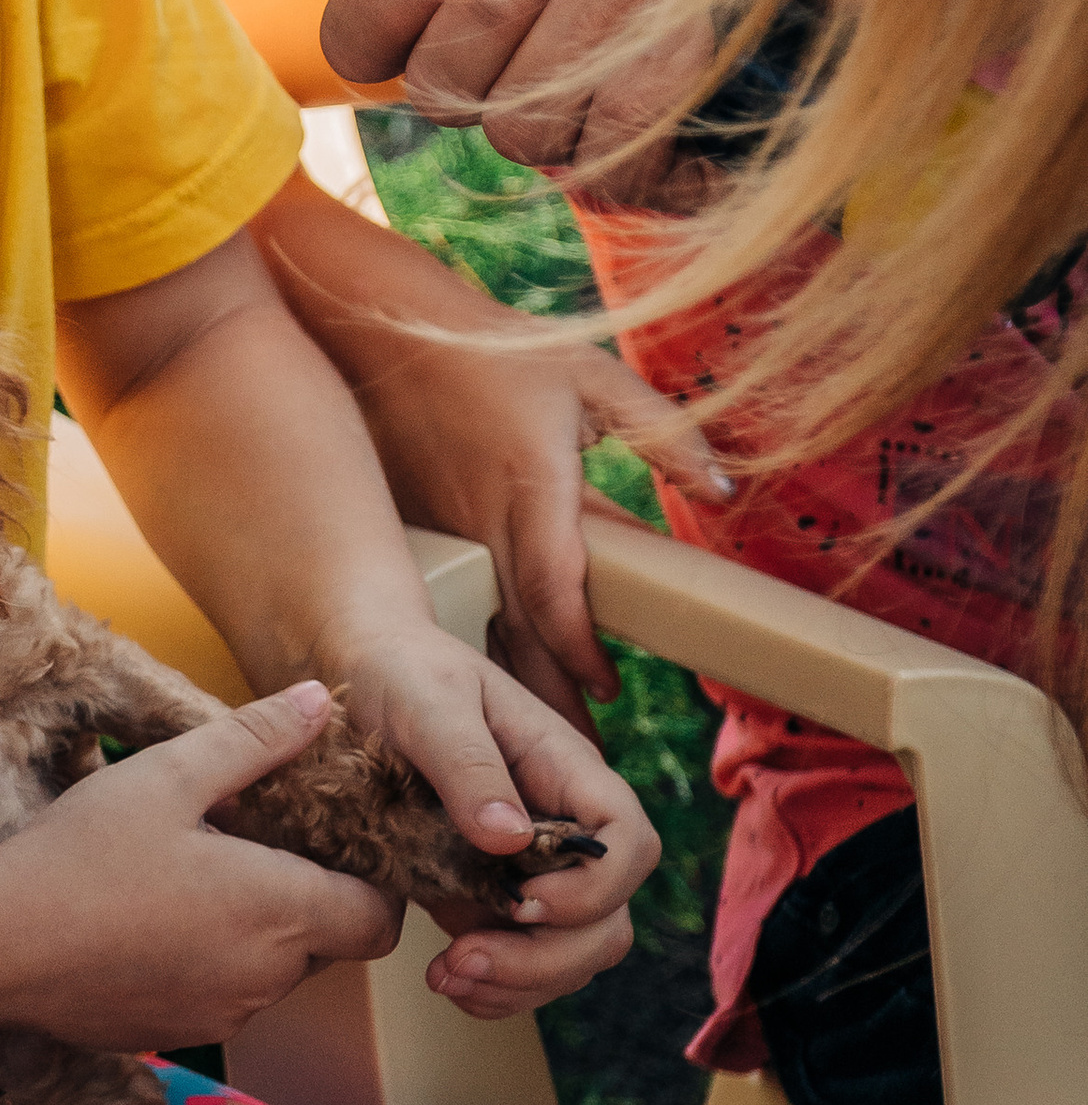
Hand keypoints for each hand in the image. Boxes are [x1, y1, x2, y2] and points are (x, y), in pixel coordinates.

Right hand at [0, 684, 400, 1051]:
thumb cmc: (80, 856)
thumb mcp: (168, 776)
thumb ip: (256, 739)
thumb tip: (320, 702)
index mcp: (280, 911)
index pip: (379, 922)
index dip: (373, 885)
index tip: (332, 846)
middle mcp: (264, 979)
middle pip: (329, 947)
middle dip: (309, 899)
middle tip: (253, 846)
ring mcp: (221, 1016)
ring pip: (273, 974)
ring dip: (257, 933)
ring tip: (196, 878)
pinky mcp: (177, 1036)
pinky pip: (222, 998)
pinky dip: (210, 964)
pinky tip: (154, 922)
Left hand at [326, 626, 655, 1017]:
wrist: (360, 678)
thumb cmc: (401, 672)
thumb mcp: (428, 700)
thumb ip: (468, 763)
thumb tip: (511, 838)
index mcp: (564, 770)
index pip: (628, 841)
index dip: (597, 887)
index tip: (525, 901)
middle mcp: (561, 826)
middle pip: (608, 919)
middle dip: (548, 958)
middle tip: (463, 962)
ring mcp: (530, 869)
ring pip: (573, 953)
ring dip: (520, 983)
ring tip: (447, 977)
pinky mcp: (489, 897)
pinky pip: (522, 962)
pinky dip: (494, 988)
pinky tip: (445, 979)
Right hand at [344, 302, 730, 728]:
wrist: (384, 332)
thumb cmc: (498, 349)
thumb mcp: (594, 376)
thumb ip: (664, 434)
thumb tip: (721, 492)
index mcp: (532, 488)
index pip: (556, 590)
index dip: (581, 649)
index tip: (610, 691)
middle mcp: (484, 523)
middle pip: (517, 635)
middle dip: (549, 704)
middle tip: (577, 771)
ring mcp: (444, 533)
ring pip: (478, 632)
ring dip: (506, 694)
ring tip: (530, 754)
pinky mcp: (419, 533)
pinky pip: (450, 606)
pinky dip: (469, 654)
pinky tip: (480, 691)